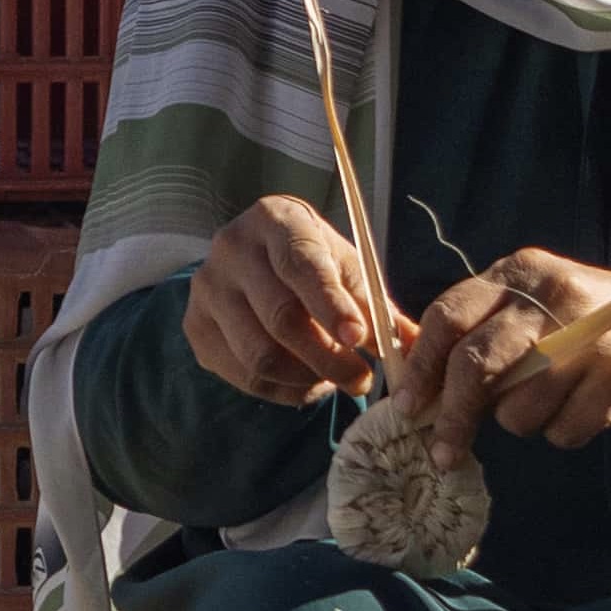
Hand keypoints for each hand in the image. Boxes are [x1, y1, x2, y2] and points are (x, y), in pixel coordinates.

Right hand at [186, 195, 409, 403]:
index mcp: (273, 220)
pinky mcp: (196, 328)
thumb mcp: (347, 267)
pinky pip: (243, 376)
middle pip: (281, 317)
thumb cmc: (311, 259)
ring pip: (259, 355)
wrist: (254, 256)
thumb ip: (377, 306)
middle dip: (329, 358)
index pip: (301, 265)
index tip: (360, 339)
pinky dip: (283, 390)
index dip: (332, 306)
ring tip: (335, 381)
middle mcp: (230, 249)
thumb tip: (414, 350)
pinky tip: (306, 383)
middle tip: (361, 379)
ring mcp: (206, 290)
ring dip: (307, 378)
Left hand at [394, 251, 610, 455]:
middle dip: (453, 417)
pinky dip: (566, 431)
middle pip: (475, 365)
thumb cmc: (587, 322)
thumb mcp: (534, 302)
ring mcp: (590, 334)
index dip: (421, 366)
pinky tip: (587, 407)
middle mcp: (552, 296)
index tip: (407, 406)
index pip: (448, 316)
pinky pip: (564, 430)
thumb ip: (481, 329)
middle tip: (442, 452)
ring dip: (524, 423)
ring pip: (518, 409)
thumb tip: (418, 387)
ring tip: (552, 401)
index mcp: (520, 272)